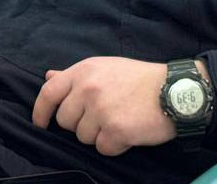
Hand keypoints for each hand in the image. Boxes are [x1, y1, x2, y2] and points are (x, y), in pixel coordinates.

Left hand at [31, 56, 174, 155]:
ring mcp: (101, 109)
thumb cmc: (141, 79)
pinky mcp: (116, 129)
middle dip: (81, 124)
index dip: (40, 111)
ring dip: (100, 135)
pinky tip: (129, 131)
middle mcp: (88, 88)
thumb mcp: (106, 68)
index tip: (41, 123)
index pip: (49, 92)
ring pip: (83, 137)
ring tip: (120, 120)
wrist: (176, 90)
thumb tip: (49, 76)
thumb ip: (76, 76)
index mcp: (84, 71)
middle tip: (104, 117)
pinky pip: (103, 148)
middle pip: (65, 121)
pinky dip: (115, 145)